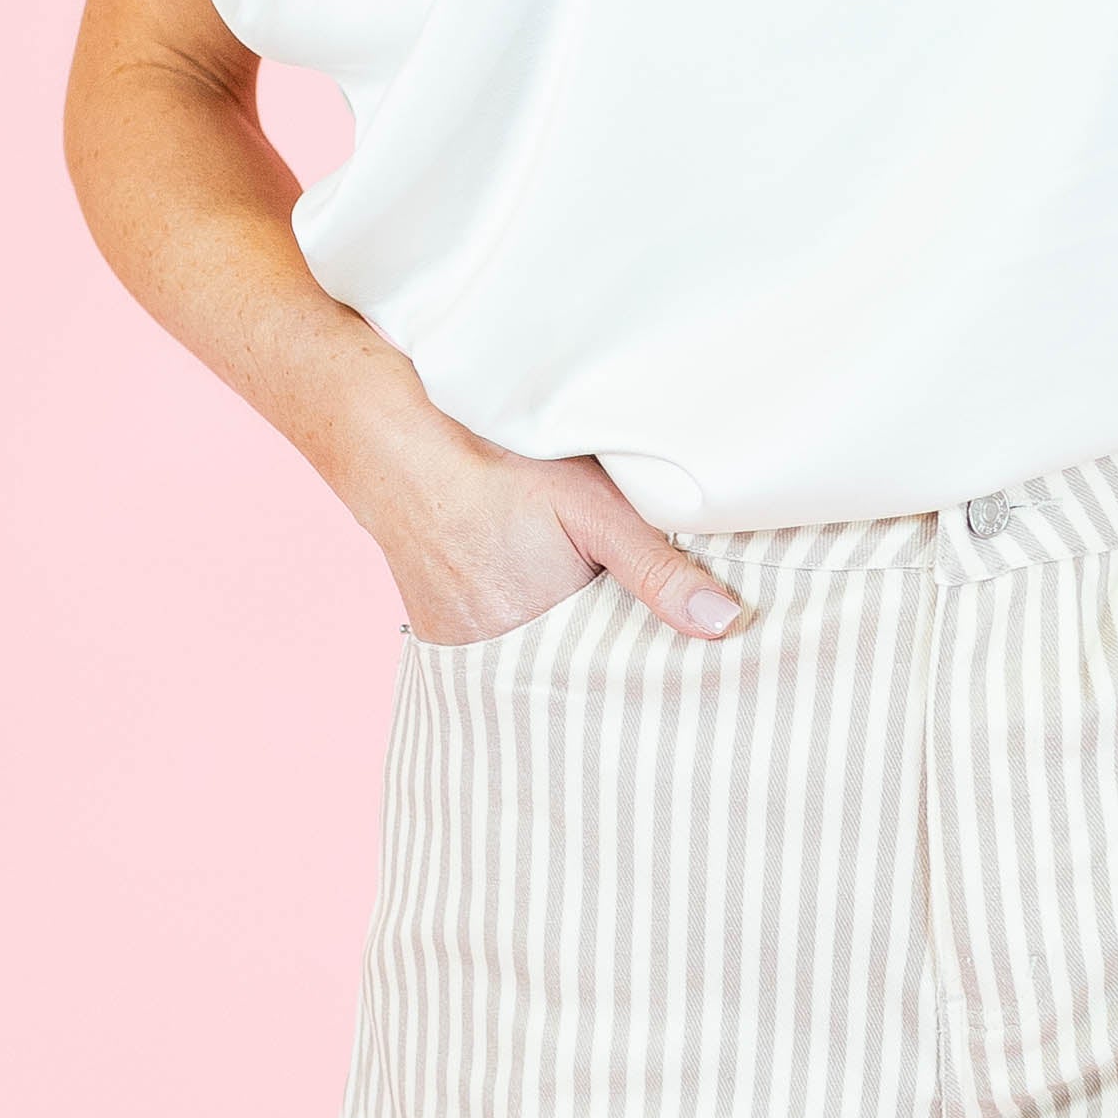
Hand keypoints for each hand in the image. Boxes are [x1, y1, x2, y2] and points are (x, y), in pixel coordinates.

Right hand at [323, 340, 746, 644]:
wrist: (394, 440)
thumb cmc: (497, 465)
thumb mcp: (594, 509)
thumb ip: (658, 570)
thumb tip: (723, 626)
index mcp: (536, 641)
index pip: (613, 676)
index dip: (647, 661)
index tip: (681, 652)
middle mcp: (488, 660)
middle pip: (572, 676)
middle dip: (607, 657)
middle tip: (633, 621)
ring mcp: (456, 651)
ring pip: (536, 664)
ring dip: (564, 644)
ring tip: (578, 599)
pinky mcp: (435, 635)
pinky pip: (497, 652)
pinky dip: (524, 633)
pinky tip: (535, 596)